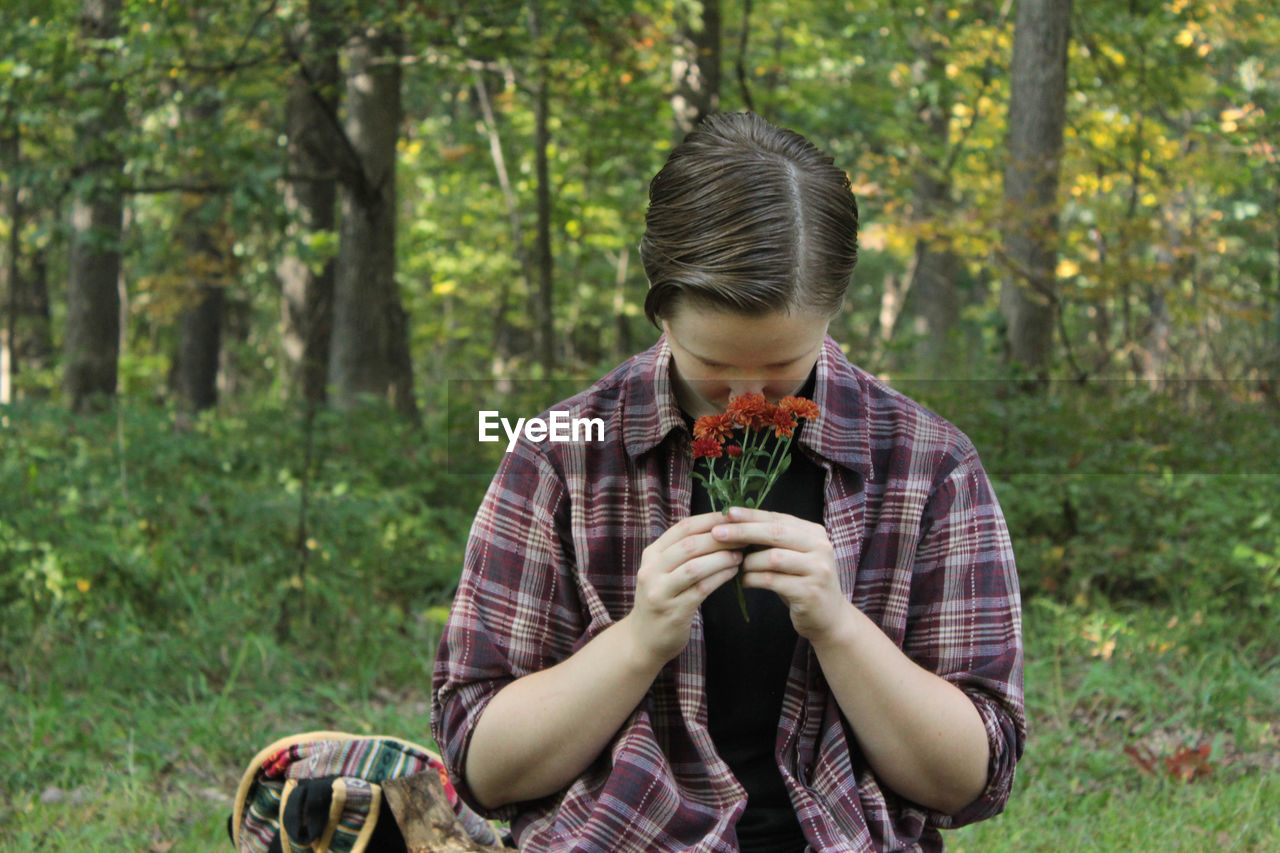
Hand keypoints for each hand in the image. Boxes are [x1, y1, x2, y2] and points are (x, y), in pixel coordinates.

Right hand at [625, 512, 742, 666]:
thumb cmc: (662, 600)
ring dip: (721, 558)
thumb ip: (682, 552)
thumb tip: (720, 530)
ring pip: (695, 567)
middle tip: (743, 536)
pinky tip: (733, 573)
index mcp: (651, 554)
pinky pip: (701, 589)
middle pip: (689, 545)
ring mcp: (660, 591)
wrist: (642, 640)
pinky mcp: (673, 611)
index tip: (733, 517)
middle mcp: (651, 570)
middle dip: (720, 538)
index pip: (682, 528)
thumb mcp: (662, 571)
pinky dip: (719, 577)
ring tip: (741, 555)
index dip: (710, 520)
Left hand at [711, 507, 849, 641]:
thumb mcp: (792, 557)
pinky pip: (773, 580)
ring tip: (736, 566)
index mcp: (814, 533)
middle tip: (717, 533)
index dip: (751, 515)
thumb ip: (772, 542)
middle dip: (743, 532)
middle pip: (775, 533)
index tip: (727, 512)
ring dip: (749, 562)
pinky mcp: (810, 591)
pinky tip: (744, 582)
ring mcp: (817, 569)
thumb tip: (735, 525)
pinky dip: (753, 579)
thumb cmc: (802, 584)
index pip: (778, 518)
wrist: (829, 619)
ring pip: (773, 557)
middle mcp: (820, 547)